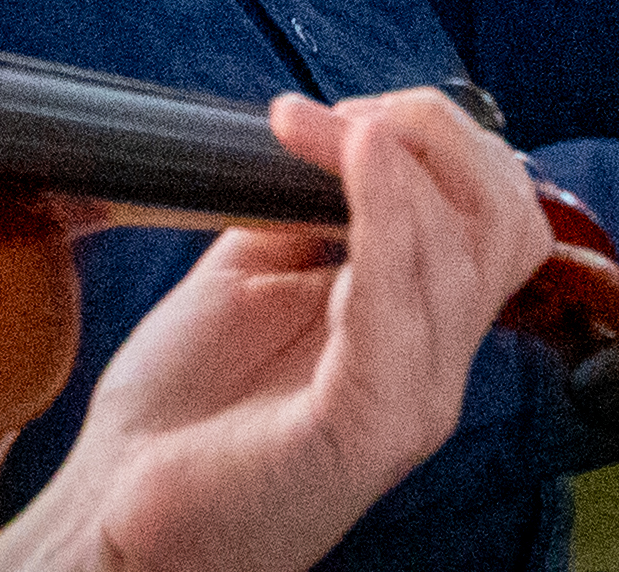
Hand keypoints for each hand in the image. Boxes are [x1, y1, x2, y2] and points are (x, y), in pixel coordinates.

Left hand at [8, 89, 548, 571]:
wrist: (114, 505)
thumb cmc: (186, 409)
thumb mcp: (257, 270)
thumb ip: (310, 205)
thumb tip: (339, 129)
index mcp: (419, 329)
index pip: (496, 209)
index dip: (433, 136)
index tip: (338, 112)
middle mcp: (435, 367)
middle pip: (504, 217)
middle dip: (432, 134)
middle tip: (337, 120)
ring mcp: (409, 403)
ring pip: (464, 252)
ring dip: (385, 162)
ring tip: (309, 133)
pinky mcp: (362, 431)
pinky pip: (399, 313)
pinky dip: (385, 221)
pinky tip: (352, 162)